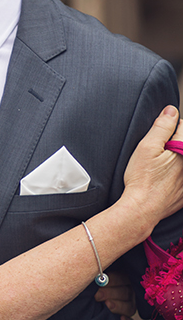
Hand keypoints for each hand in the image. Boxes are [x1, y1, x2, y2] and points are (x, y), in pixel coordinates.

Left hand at [94, 270, 135, 319]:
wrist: (93, 306)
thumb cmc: (96, 290)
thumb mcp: (99, 282)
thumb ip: (99, 280)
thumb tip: (95, 280)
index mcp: (124, 281)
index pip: (122, 278)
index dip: (112, 280)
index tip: (100, 282)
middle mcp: (130, 294)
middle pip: (126, 292)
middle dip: (111, 293)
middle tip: (98, 296)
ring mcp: (130, 307)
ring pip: (129, 307)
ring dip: (118, 306)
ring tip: (107, 305)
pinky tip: (121, 319)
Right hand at [122, 107, 182, 231]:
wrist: (142, 209)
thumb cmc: (142, 179)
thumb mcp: (147, 147)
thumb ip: (162, 126)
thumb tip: (171, 111)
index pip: (182, 127)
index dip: (167, 128)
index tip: (157, 137)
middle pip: (182, 144)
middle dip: (172, 144)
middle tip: (156, 153)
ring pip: (181, 159)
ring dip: (173, 159)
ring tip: (158, 168)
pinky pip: (181, 177)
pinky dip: (174, 175)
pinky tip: (162, 180)